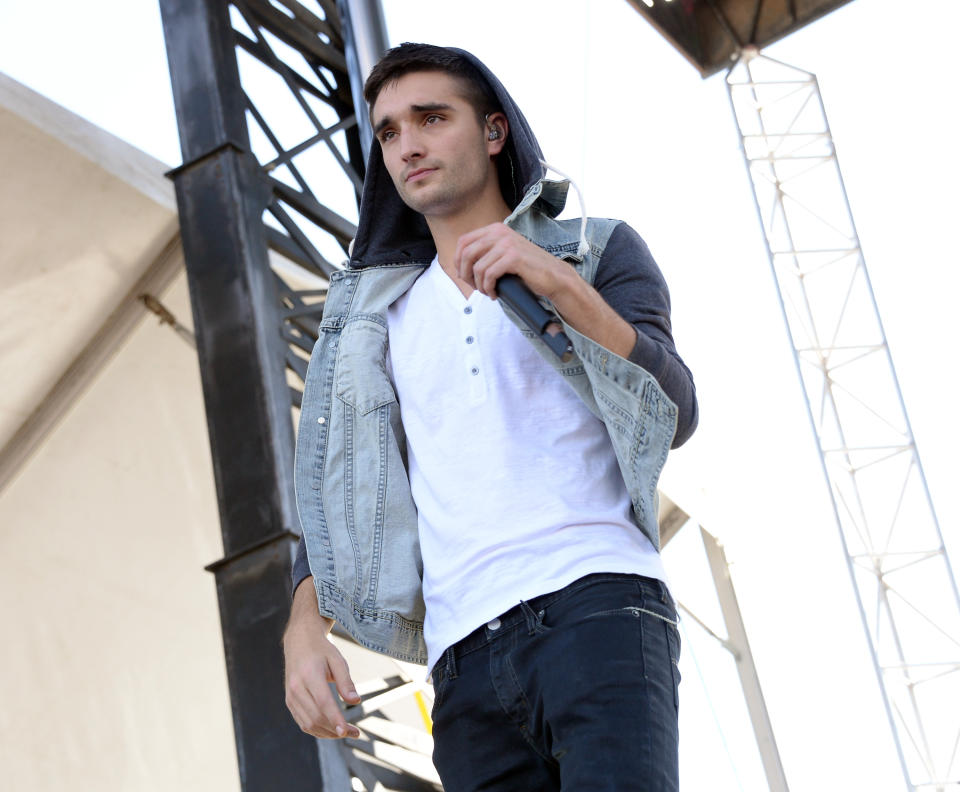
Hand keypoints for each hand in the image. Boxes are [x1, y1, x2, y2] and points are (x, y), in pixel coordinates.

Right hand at [284, 578, 361, 738]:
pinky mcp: (289, 702)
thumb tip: (356, 701)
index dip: (335, 719)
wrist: (299, 642)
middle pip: (316, 716)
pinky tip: (332, 730)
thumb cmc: (321, 651)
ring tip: (346, 732)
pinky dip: (317, 730)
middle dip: (336, 729)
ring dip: (328, 733)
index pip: (323, 702)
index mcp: (309, 674)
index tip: (347, 731)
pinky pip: (303, 722)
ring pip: (308, 724)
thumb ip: (346, 681)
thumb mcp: (337, 660)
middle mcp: (296, 687)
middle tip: (355, 732)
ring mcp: (290, 696)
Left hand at [455, 223, 575, 301]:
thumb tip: (459, 262)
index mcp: (495, 229)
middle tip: (475, 287)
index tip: (464, 276)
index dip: (458, 261)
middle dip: (466, 275)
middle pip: (466, 254)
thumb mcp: (503, 253)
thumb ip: (486, 251)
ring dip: (479, 285)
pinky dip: (488, 288)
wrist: (553, 275)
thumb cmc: (527, 268)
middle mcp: (500, 232)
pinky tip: (494, 294)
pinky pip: (489, 275)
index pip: (463, 242)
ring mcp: (507, 244)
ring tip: (488, 292)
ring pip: (477, 268)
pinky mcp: (513, 257)